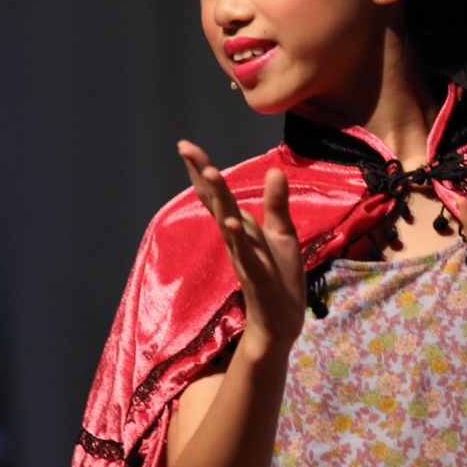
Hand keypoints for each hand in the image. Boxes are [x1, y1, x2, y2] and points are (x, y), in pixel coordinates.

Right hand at [179, 141, 304, 353]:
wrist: (281, 320)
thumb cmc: (279, 276)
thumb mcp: (282, 233)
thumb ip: (276, 203)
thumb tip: (274, 170)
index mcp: (240, 227)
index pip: (217, 195)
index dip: (202, 170)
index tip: (185, 145)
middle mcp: (236, 239)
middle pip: (216, 202)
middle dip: (202, 174)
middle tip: (186, 147)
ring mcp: (244, 256)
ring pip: (227, 223)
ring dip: (219, 199)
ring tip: (210, 173)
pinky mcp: (257, 275)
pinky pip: (245, 254)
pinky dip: (237, 238)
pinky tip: (230, 223)